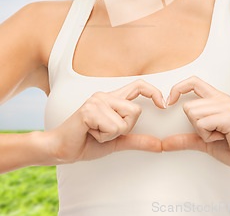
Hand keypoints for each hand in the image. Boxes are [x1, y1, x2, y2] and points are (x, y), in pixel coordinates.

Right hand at [44, 79, 164, 163]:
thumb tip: (160, 145)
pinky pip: (112, 127)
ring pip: (125, 121)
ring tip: (96, 133)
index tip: (163, 105)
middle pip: (136, 111)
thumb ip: (138, 140)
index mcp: (112, 98)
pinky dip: (104, 137)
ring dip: (112, 135)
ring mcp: (97, 101)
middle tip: (106, 133)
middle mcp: (105, 95)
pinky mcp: (89, 110)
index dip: (154, 92)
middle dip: (126, 128)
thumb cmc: (87, 142)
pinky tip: (90, 134)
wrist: (60, 149)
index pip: (139, 85)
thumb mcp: (117, 142)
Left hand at [161, 76, 229, 172]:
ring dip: (202, 132)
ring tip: (219, 136)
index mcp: (217, 98)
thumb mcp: (205, 142)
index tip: (168, 102)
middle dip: (194, 126)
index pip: (193, 81)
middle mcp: (222, 98)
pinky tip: (223, 138)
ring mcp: (226, 106)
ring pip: (193, 115)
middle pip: (188, 107)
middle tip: (213, 133)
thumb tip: (164, 143)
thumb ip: (186, 139)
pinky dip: (208, 137)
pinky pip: (202, 124)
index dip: (178, 88)